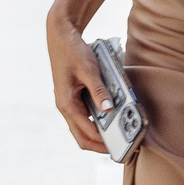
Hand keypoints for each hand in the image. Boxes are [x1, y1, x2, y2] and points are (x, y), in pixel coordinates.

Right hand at [47, 13, 111, 154]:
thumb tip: (108, 109)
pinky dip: (98, 122)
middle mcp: (66, 106)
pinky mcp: (74, 97)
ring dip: (100, 134)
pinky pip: (86, 117)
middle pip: (82, 137)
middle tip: (122, 148)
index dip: (103, 143)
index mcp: (66, 103)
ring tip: (120, 134)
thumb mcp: (88, 70)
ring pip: (83, 128)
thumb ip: (98, 91)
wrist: (61, 36)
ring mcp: (69, 103)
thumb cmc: (72, 51)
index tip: (121, 148)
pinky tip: (113, 118)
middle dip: (100, 145)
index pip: (85, 133)